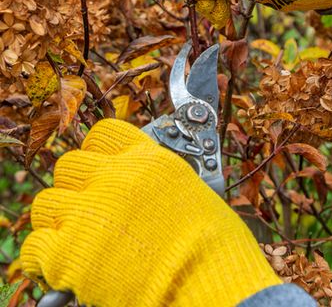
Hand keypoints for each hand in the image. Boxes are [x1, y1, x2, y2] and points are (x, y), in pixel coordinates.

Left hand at [21, 119, 279, 306]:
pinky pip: (35, 246)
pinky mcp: (68, 253)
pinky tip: (63, 266)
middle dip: (76, 187)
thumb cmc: (211, 245)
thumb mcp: (191, 191)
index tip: (100, 168)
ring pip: (47, 203)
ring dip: (58, 220)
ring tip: (75, 239)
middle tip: (89, 210)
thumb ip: (154, 180)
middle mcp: (112, 177)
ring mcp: (87, 213)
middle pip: (69, 166)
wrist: (207, 283)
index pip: (103, 133)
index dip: (98, 152)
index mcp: (145, 159)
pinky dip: (45, 258)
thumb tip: (135, 184)